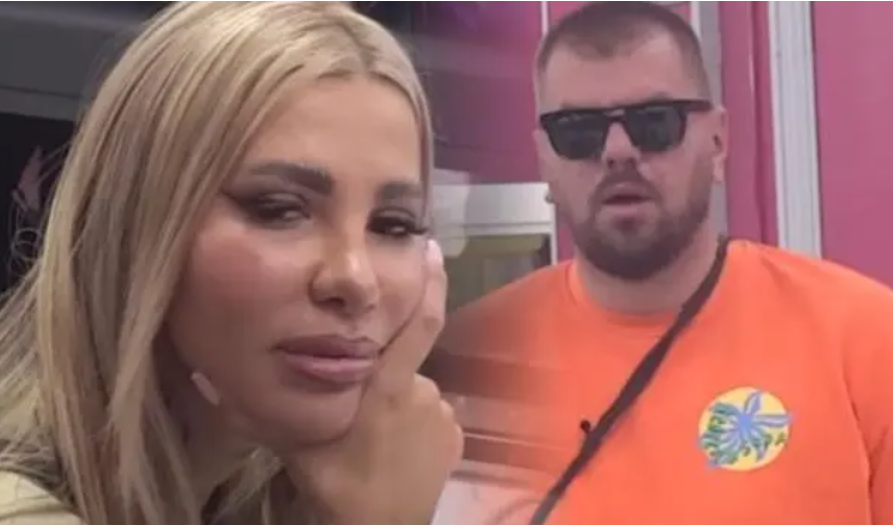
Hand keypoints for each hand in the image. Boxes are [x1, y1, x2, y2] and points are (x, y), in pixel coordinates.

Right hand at [191, 239, 461, 523]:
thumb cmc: (338, 485)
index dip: (430, 284)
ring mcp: (442, 415)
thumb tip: (210, 379)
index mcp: (389, 386)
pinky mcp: (455, 437)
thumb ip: (262, 408)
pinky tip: (393, 450)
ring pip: (415, 393)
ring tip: (372, 438)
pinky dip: (413, 425)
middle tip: (359, 409)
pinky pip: (429, 417)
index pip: (419, 323)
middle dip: (382, 374)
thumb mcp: (295, 444)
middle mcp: (423, 391)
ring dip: (397, 404)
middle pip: (403, 364)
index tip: (431, 248)